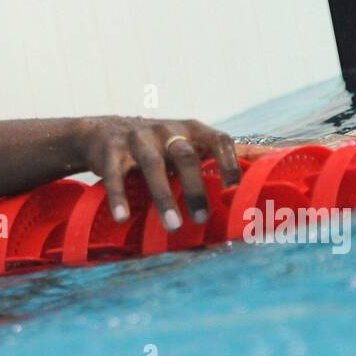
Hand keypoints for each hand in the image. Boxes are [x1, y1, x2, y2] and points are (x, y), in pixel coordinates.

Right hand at [73, 117, 240, 231]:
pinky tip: (122, 217)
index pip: (218, 139)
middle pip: (185, 156)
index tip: (233, 190)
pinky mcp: (111, 150)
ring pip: (153, 165)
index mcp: (190, 129)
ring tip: (173, 226)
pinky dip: (119, 196)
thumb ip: (209, 162)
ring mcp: (137, 138)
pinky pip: (115, 174)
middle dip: (195, 188)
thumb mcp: (182, 146)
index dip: (229, 163)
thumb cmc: (157, 148)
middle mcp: (166, 130)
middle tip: (202, 219)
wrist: (103, 132)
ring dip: (164, 197)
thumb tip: (251, 191)